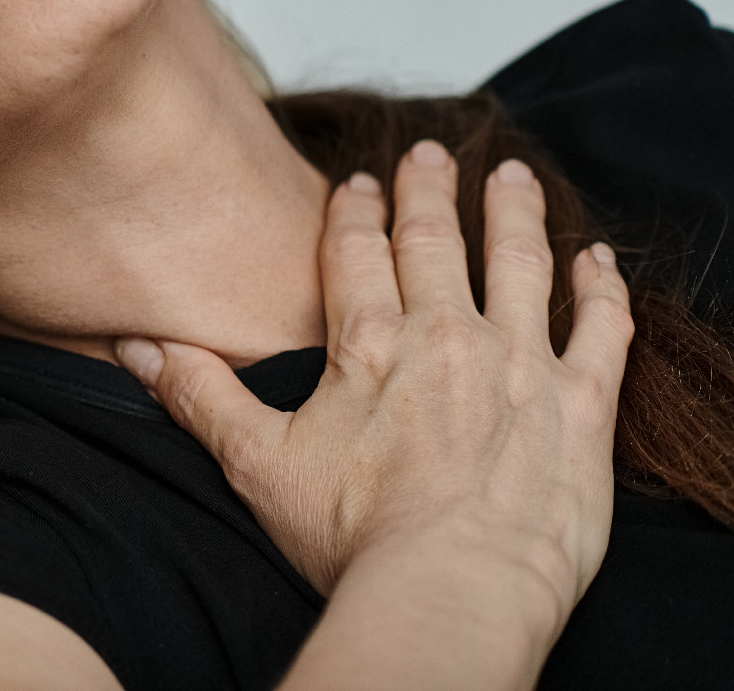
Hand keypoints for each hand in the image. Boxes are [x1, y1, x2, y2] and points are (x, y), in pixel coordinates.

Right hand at [116, 140, 632, 631]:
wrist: (453, 588)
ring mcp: (521, 365)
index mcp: (368, 344)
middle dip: (431, 190)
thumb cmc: (358, 538)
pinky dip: (602, 288)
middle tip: (432, 152)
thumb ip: (200, 395)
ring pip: (520, 264)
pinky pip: (601, 329)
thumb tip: (136, 347)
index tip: (359, 182)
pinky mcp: (582, 406)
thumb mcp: (257, 463)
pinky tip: (598, 259)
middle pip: (436, 240)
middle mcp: (446, 336)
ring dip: (514, 214)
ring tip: (514, 177)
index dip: (354, 211)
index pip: (355, 252)